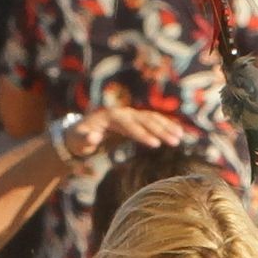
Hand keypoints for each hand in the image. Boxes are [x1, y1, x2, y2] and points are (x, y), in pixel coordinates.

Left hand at [64, 106, 192, 157]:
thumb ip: (86, 139)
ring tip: (180, 137)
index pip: (129, 124)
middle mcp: (122, 112)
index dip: (142, 134)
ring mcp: (129, 114)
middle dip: (160, 130)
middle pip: (144, 119)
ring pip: (151, 118)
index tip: (155, 145)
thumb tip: (94, 136)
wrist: (79, 132)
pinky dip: (165, 125)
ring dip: (166, 126)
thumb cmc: (78, 139)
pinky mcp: (134, 119)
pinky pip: (153, 120)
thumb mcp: (79, 140)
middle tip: (175, 142)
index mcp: (110, 116)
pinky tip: (177, 132)